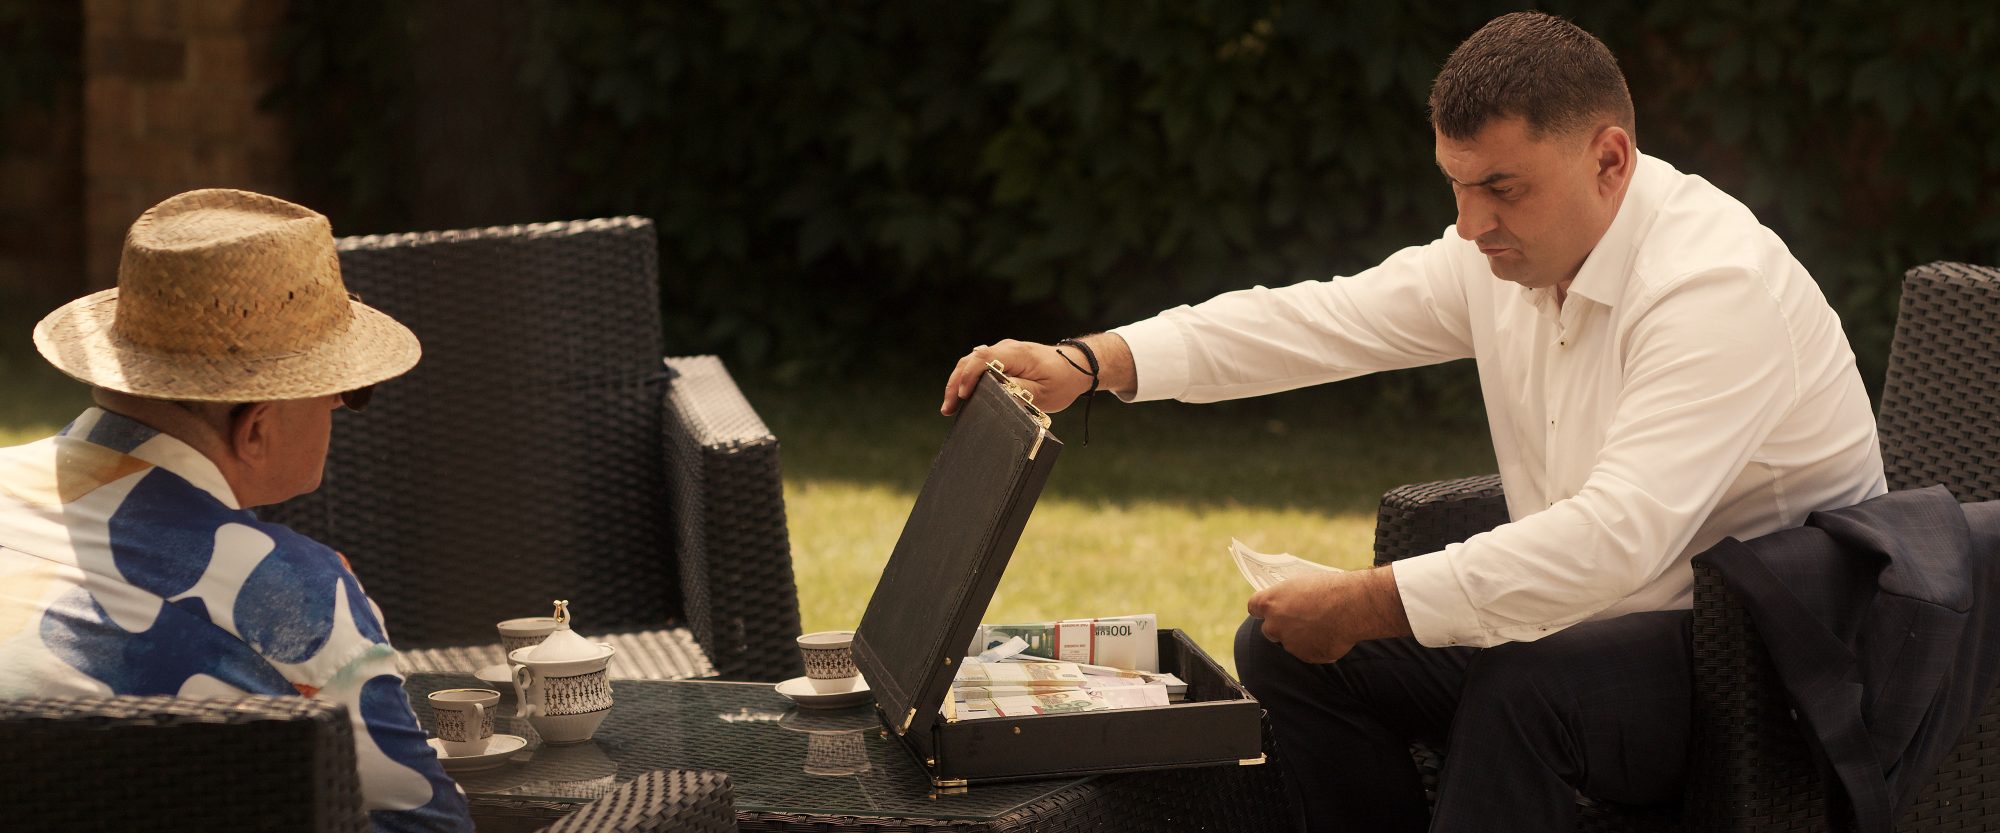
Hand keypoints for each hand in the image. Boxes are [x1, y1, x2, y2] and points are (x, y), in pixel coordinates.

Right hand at [941, 339, 1091, 415]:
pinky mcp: (1003, 358)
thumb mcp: (1044, 393)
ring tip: (949, 407)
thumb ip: (1017, 391)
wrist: (1076, 366)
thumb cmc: (1063, 380)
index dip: (968, 376)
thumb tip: (993, 392)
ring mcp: (1003, 351)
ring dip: (958, 383)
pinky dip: (967, 380)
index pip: (983, 358)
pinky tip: (961, 398)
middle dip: (956, 384)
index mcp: (1017, 354)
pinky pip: (979, 366)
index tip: (963, 396)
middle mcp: (1006, 348)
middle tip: (947, 409)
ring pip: (971, 362)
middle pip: (970, 360)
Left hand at [1248, 567, 1412, 663]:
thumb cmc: (1329, 588)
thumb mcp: (1302, 583)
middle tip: (1298, 619)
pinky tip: (1331, 634)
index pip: (1253, 607)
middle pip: (1269, 629)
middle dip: (1280, 625)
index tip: (1268, 609)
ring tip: (1322, 624)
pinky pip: (1307, 651)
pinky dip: (1315, 646)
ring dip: (1300, 636)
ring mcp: (1289, 643)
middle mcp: (1274, 625)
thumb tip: (1286, 603)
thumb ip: (1288, 596)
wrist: (1353, 605)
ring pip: (1290, 641)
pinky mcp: (1305, 656)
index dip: (1262, 609)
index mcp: (1270, 602)